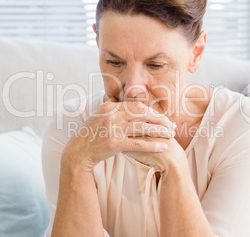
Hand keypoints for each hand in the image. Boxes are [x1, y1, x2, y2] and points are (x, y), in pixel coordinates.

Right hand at [61, 95, 175, 173]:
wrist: (77, 152)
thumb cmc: (90, 135)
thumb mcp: (98, 116)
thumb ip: (109, 107)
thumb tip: (115, 97)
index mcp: (110, 107)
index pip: (136, 106)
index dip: (152, 111)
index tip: (162, 118)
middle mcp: (112, 115)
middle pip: (142, 114)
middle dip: (160, 119)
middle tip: (172, 126)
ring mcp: (113, 129)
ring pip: (143, 128)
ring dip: (159, 131)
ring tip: (171, 135)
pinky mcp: (114, 144)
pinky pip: (138, 144)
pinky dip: (152, 145)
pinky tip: (163, 147)